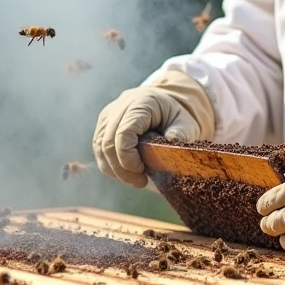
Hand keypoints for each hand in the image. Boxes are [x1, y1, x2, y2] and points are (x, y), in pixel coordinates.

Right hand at [92, 72, 214, 188]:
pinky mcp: (103, 125)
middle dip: (121, 169)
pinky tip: (125, 172)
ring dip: (114, 169)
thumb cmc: (174, 114)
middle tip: (140, 182)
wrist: (163, 102)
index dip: (128, 157)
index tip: (142, 172)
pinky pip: (99, 148)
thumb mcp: (186, 121)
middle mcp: (119, 107)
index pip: (123, 133)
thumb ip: (181, 131)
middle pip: (108, 143)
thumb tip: (173, 142)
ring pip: (100, 148)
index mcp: (140, 104)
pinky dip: (109, 164)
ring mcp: (108, 116)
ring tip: (135, 180)